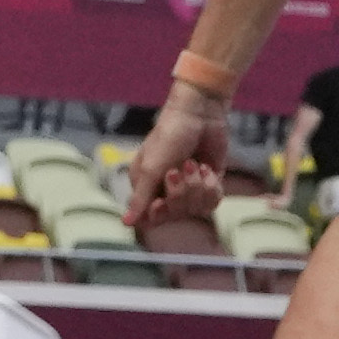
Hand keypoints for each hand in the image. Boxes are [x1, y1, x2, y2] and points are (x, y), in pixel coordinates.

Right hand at [115, 88, 227, 225]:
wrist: (201, 114)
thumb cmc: (169, 136)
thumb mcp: (151, 167)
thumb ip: (140, 198)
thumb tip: (125, 223)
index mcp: (146, 186)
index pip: (151, 217)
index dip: (160, 211)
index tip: (161, 199)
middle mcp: (165, 190)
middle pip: (176, 214)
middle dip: (182, 192)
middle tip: (181, 167)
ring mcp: (189, 188)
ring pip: (196, 209)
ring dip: (199, 186)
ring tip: (196, 165)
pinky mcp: (208, 184)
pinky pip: (212, 202)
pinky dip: (212, 186)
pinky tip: (208, 168)